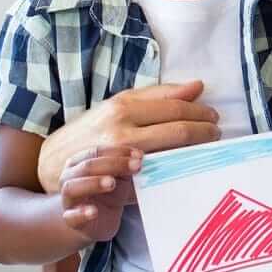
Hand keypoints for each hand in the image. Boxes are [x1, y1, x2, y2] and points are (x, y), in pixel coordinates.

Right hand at [36, 82, 217, 193]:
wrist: (55, 161)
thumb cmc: (94, 129)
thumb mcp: (122, 105)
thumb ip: (160, 96)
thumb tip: (198, 86)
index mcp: (124, 106)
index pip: (174, 109)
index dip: (200, 114)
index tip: (214, 118)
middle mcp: (120, 130)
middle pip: (175, 131)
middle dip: (203, 133)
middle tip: (216, 135)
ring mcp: (113, 157)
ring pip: (166, 156)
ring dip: (190, 155)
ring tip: (204, 154)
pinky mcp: (109, 182)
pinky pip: (142, 185)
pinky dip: (163, 181)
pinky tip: (177, 179)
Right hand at [58, 144, 139, 242]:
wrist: (98, 222)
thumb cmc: (108, 195)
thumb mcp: (119, 179)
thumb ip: (126, 169)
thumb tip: (140, 158)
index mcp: (80, 162)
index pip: (97, 152)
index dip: (118, 152)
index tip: (139, 156)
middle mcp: (69, 177)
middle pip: (87, 166)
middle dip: (113, 164)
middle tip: (135, 166)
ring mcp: (67, 199)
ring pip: (72, 187)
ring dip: (93, 183)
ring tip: (112, 183)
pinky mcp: (70, 220)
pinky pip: (71, 216)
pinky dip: (81, 213)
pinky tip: (93, 212)